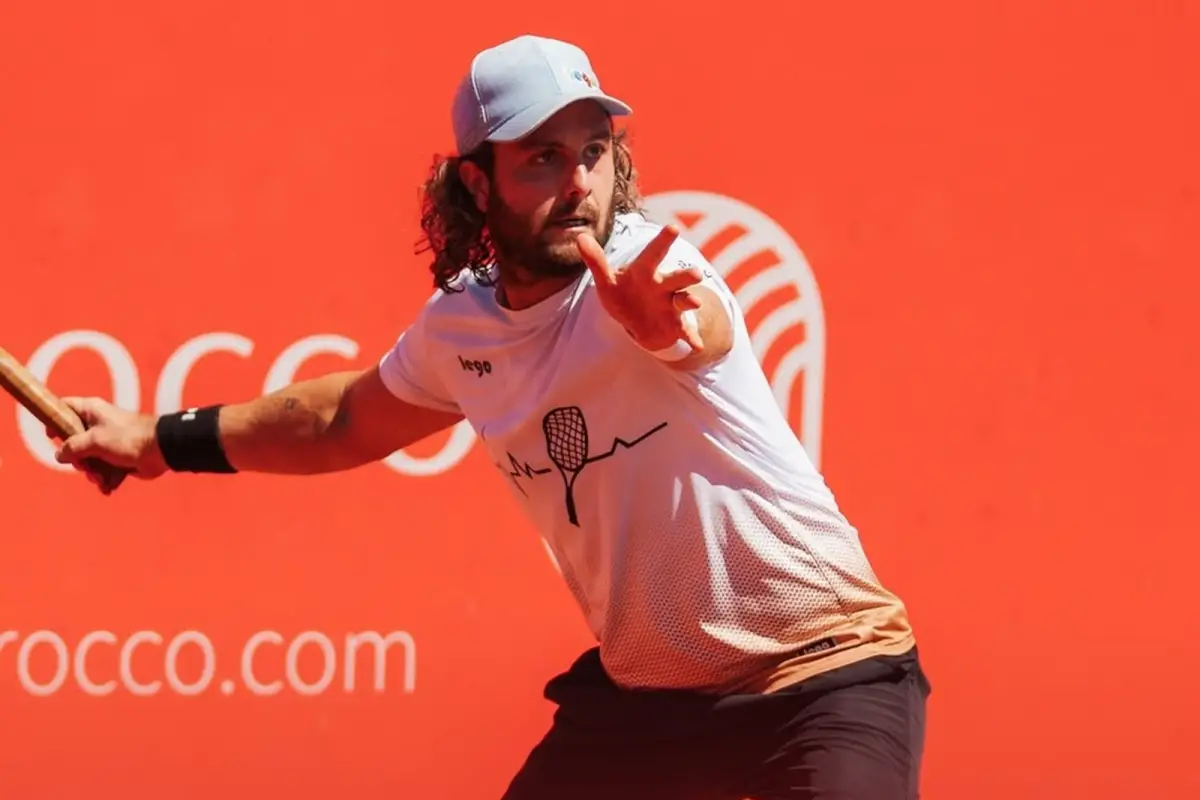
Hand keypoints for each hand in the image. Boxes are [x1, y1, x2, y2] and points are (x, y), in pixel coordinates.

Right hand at [48, 397, 167, 489]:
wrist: (160, 451)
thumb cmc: (128, 438)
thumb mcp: (94, 440)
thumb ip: (72, 447)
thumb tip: (60, 455)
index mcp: (92, 411)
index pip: (65, 407)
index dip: (54, 419)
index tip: (50, 436)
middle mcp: (99, 425)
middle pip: (74, 443)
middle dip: (78, 460)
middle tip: (86, 464)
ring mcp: (109, 443)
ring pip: (89, 460)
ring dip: (93, 473)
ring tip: (101, 478)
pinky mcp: (120, 458)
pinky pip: (105, 471)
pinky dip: (106, 480)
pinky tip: (109, 486)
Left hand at [576, 225, 704, 351]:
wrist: (638, 323)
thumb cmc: (623, 294)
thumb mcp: (607, 281)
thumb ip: (596, 261)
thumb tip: (580, 237)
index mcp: (645, 273)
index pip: (653, 255)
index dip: (662, 242)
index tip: (674, 228)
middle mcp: (663, 286)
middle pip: (676, 278)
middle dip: (685, 276)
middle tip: (696, 273)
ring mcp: (672, 306)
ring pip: (684, 300)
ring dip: (690, 301)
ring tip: (695, 302)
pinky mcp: (676, 326)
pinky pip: (686, 332)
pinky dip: (692, 338)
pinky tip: (698, 345)